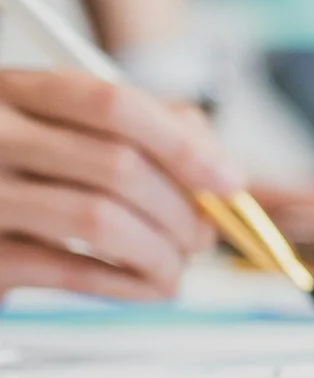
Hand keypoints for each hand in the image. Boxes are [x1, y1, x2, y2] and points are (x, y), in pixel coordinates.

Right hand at [0, 68, 237, 300]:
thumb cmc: (21, 173)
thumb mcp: (69, 130)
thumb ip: (148, 129)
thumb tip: (223, 169)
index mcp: (17, 92)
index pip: (114, 105)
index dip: (185, 147)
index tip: (229, 183)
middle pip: (118, 166)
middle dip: (183, 211)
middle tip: (203, 238)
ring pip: (100, 221)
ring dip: (161, 253)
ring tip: (176, 267)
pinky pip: (72, 272)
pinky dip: (129, 285)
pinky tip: (148, 286)